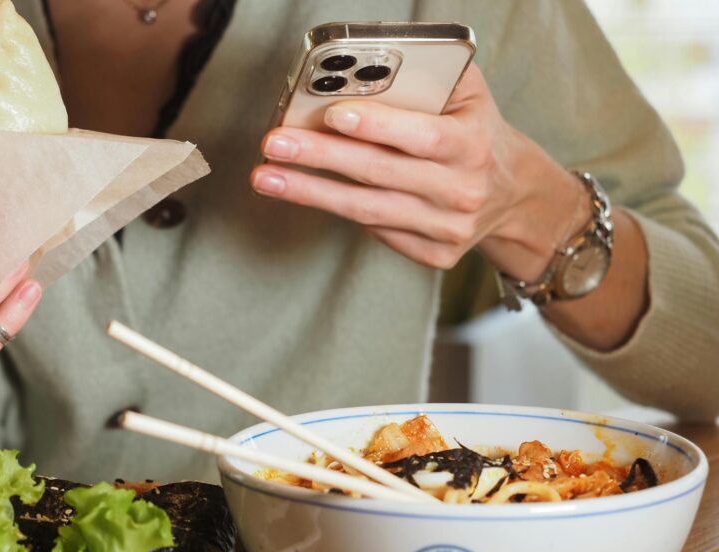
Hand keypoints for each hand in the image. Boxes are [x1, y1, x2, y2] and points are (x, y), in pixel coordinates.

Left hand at [251, 65, 586, 281]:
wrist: (513, 193)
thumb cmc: (475, 132)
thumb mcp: (469, 95)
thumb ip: (430, 75)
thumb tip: (368, 67)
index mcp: (472, 145)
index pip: (420, 136)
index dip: (376, 127)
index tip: (332, 116)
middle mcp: (462, 191)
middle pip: (379, 174)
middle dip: (320, 158)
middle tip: (273, 145)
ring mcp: (448, 228)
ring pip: (367, 210)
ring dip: (311, 192)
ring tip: (268, 177)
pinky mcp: (435, 254)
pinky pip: (377, 231)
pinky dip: (341, 210)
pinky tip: (309, 193)